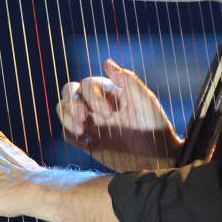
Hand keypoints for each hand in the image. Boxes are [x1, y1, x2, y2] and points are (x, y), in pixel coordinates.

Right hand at [57, 58, 181, 172]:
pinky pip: (67, 134)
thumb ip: (128, 81)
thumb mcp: (145, 102)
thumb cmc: (155, 128)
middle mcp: (97, 104)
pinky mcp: (88, 142)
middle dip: (72, 104)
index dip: (93, 97)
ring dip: (66, 118)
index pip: (87, 84)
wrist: (157, 159)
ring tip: (80, 131)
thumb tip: (107, 62)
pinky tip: (86, 143)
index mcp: (110, 92)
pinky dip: (70, 135)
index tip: (109, 115)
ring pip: (64, 110)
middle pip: (70, 92)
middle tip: (84, 119)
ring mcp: (91, 123)